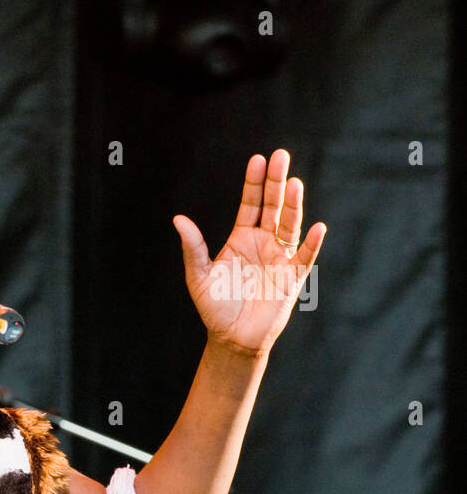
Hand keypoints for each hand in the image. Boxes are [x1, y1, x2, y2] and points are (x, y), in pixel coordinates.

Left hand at [173, 149, 325, 356]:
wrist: (231, 337)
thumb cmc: (215, 306)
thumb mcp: (198, 275)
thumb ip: (193, 247)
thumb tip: (178, 219)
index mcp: (241, 238)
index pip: (251, 204)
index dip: (254, 183)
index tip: (257, 160)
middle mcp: (263, 243)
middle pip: (273, 207)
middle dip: (277, 182)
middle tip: (281, 156)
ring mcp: (279, 257)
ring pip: (289, 225)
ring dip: (293, 206)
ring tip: (295, 184)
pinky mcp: (291, 277)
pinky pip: (303, 257)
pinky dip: (310, 244)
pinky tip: (315, 228)